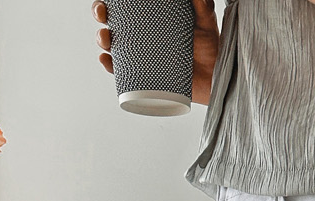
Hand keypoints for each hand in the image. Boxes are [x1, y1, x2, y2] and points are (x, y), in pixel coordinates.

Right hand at [92, 0, 220, 106]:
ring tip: (106, 40)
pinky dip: (110, 66)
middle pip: (111, 21)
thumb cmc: (209, 46)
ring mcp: (141, 57)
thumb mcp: (205, 20)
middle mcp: (141, 36)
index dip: (109, 0)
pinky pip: (121, 73)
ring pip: (112, 46)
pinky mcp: (144, 77)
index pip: (124, 6)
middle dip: (99, 14)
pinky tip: (107, 60)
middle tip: (103, 15)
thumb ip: (201, 4)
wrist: (215, 77)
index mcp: (150, 19)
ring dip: (102, 39)